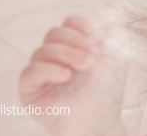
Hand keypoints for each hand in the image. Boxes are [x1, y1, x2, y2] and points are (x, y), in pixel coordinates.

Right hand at [19, 17, 128, 135]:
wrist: (101, 122)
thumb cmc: (107, 91)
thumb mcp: (117, 57)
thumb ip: (113, 35)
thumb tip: (102, 26)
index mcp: (72, 45)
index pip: (68, 24)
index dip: (81, 26)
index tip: (98, 39)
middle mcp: (54, 56)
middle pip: (54, 33)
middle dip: (76, 42)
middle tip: (94, 58)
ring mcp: (40, 72)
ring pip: (42, 50)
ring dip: (67, 54)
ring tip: (87, 66)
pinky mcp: (29, 90)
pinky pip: (29, 72)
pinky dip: (48, 69)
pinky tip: (67, 75)